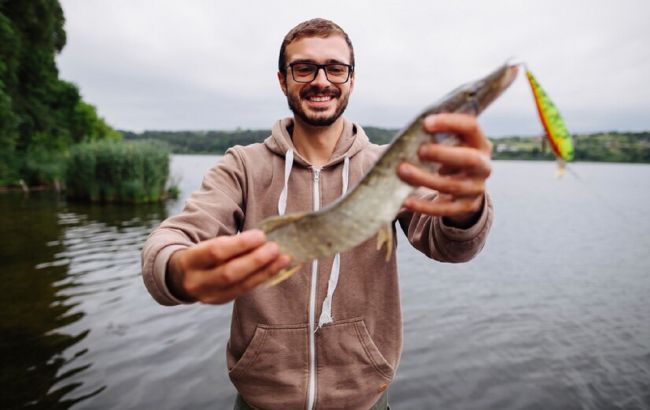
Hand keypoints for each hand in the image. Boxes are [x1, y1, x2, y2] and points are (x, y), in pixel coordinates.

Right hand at [167, 230, 290, 303]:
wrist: (178, 276)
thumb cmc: (199, 253)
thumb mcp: (205, 244)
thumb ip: (229, 243)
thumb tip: (263, 237)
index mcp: (189, 260)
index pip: (216, 252)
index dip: (240, 244)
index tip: (261, 235)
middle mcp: (197, 281)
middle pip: (229, 273)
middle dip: (255, 260)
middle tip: (275, 248)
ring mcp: (208, 295)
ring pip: (240, 286)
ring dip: (265, 271)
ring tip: (284, 258)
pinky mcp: (220, 301)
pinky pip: (244, 290)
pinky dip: (262, 278)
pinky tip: (276, 269)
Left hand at [397, 113, 491, 227]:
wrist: (465, 189)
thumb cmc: (450, 158)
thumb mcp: (452, 145)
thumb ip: (437, 137)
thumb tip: (408, 135)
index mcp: (480, 144)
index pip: (471, 127)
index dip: (450, 123)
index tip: (426, 122)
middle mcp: (483, 166)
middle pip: (468, 159)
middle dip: (443, 153)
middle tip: (420, 150)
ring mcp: (476, 189)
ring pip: (451, 185)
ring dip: (424, 178)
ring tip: (402, 170)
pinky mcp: (465, 207)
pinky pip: (444, 209)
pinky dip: (424, 206)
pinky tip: (406, 201)